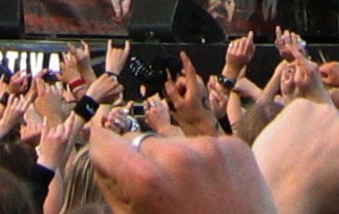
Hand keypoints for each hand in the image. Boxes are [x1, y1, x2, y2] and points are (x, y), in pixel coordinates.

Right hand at [89, 133, 279, 213]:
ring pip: (175, 143)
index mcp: (146, 181)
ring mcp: (210, 149)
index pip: (104, 143)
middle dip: (146, 163)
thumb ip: (114, 188)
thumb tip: (103, 158)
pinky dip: (204, 162)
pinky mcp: (235, 147)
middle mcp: (177, 157)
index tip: (112, 165)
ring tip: (193, 193)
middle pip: (142, 143)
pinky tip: (213, 187)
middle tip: (165, 194)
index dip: (105, 157)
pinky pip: (204, 145)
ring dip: (177, 161)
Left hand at [249, 94, 338, 213]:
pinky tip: (290, 142)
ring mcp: (328, 112)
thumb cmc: (317, 200)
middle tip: (321, 159)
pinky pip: (303, 112)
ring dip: (319, 129)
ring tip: (302, 152)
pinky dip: (298, 123)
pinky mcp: (302, 106)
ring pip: (326, 118)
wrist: (279, 191)